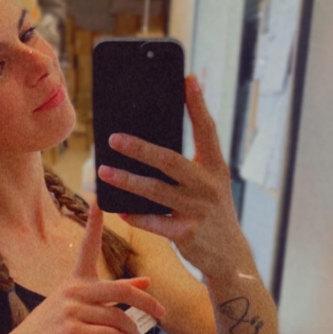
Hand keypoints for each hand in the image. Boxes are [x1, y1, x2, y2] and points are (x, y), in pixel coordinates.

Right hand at [4, 202, 164, 333]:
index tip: (99, 198)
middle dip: (147, 302)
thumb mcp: (82, 302)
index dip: (94, 222)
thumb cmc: (57, 323)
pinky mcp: (70, 333)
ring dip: (130, 329)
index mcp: (76, 278)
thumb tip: (146, 281)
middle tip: (161, 312)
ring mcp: (71, 311)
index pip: (88, 245)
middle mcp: (74, 290)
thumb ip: (115, 291)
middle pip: (120, 291)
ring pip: (116, 317)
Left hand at [97, 74, 250, 278]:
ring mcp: (197, 210)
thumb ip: (189, 165)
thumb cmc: (211, 213)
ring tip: (103, 171)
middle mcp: (208, 185)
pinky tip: (118, 209)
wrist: (228, 255)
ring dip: (126, 181)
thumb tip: (151, 142)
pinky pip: (154, 222)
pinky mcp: (186, 233)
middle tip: (114, 138)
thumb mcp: (210, 185)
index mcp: (215, 168)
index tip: (187, 79)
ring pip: (155, 191)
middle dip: (140, 148)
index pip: (207, 130)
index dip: (197, 104)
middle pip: (170, 160)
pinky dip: (135, 216)